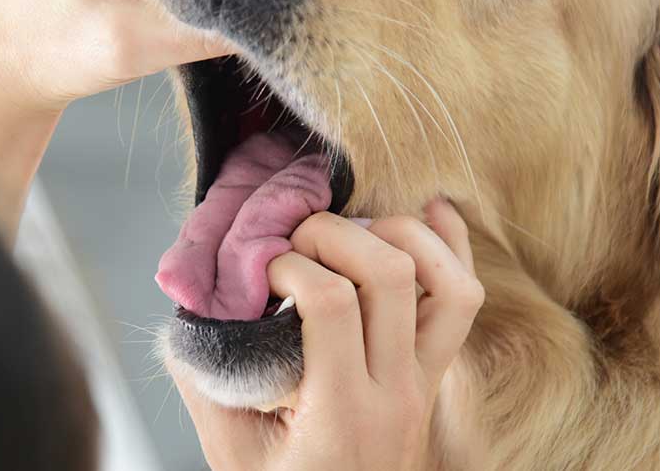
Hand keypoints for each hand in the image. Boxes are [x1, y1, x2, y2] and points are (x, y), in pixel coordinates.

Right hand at [175, 200, 482, 470]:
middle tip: (296, 242)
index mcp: (340, 412)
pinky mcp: (433, 375)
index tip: (262, 272)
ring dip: (401, 236)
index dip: (291, 264)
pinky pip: (463, 300)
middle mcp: (395, 392)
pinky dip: (451, 246)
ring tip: (351, 230)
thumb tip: (196, 302)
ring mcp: (424, 383)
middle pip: (391, 275)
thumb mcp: (229, 448)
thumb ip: (205, 377)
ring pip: (449, 282)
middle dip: (336, 233)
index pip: (333, 301)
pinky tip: (426, 212)